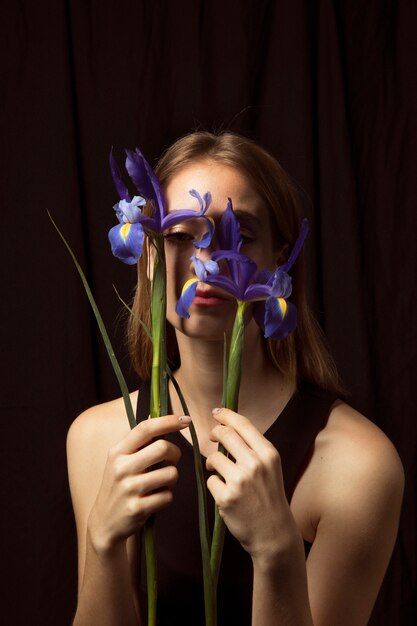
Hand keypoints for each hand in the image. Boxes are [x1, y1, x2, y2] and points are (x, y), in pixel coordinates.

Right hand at [88, 414, 189, 554]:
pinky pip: (168, 496)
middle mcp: (121, 468)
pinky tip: (155, 499)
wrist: (104, 523)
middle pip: (163, 448)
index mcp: (117, 452)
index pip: (145, 429)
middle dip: (175, 454)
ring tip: (161, 483)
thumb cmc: (119, 486)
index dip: (167, 421)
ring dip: (172, 478)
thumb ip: (138, 443)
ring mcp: (129, 489)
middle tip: (171, 461)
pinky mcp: (137, 508)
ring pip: (171, 473)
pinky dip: (166, 497)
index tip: (185, 420)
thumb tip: (158, 415)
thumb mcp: (120, 461)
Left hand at [206, 408, 297, 563]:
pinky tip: (226, 494)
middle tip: (212, 437)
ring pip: (213, 458)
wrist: (274, 533)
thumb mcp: (270, 467)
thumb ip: (253, 448)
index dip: (226, 414)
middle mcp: (255, 464)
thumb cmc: (269, 496)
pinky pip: (210, 480)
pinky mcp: (226, 497)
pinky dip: (215, 484)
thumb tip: (227, 426)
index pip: (242, 424)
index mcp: (268, 454)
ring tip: (222, 473)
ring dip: (213, 463)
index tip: (216, 412)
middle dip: (214, 433)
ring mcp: (240, 481)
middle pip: (224, 435)